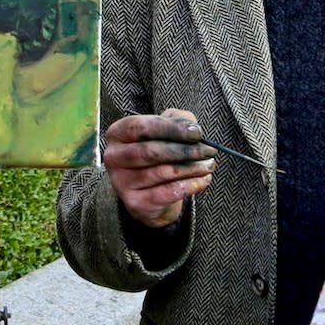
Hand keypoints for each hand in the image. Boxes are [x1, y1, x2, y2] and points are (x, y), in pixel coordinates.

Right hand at [102, 108, 215, 228]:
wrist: (149, 192)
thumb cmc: (157, 153)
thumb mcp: (165, 130)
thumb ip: (177, 121)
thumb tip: (191, 128)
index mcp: (118, 133)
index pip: (142, 127)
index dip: (171, 129)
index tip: (197, 132)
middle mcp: (114, 157)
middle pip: (151, 151)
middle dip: (185, 150)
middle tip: (209, 150)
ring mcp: (121, 182)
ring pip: (162, 173)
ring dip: (192, 168)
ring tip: (210, 164)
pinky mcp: (135, 203)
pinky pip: (168, 193)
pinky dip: (191, 185)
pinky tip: (204, 179)